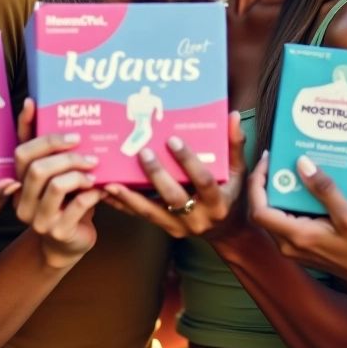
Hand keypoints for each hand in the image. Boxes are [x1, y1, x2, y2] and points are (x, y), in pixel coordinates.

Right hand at [12, 98, 103, 269]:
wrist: (67, 243)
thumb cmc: (64, 200)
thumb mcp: (54, 173)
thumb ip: (46, 147)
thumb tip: (33, 103)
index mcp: (19, 181)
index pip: (22, 153)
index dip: (43, 138)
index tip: (70, 132)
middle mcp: (23, 201)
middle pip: (38, 168)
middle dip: (67, 157)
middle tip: (90, 155)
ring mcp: (39, 219)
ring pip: (56, 185)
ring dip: (79, 174)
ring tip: (95, 173)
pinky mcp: (59, 232)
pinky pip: (78, 205)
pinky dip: (93, 193)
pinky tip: (101, 190)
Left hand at [103, 111, 246, 240]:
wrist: (226, 232)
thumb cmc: (232, 195)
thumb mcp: (239, 172)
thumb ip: (235, 144)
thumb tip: (233, 115)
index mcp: (218, 202)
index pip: (203, 180)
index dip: (188, 161)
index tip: (173, 140)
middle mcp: (198, 217)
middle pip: (174, 197)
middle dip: (156, 175)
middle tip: (142, 151)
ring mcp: (179, 226)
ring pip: (151, 212)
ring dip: (129, 197)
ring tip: (110, 182)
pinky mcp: (165, 228)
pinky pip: (141, 216)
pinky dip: (123, 204)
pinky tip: (107, 192)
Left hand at [247, 151, 346, 298]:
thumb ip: (324, 189)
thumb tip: (302, 163)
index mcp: (297, 237)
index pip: (259, 210)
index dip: (256, 183)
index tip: (268, 160)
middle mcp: (291, 246)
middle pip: (265, 212)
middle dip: (268, 184)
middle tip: (281, 160)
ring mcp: (298, 249)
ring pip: (278, 216)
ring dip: (282, 193)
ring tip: (296, 168)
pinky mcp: (308, 247)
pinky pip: (292, 222)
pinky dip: (295, 203)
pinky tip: (311, 188)